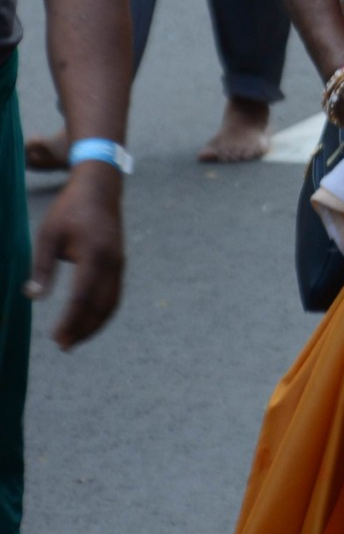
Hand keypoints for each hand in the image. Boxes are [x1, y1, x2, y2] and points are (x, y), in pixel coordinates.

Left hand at [25, 164, 123, 348]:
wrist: (99, 187)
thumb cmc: (70, 209)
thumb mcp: (49, 234)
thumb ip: (42, 266)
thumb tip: (34, 298)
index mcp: (94, 254)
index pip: (83, 298)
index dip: (70, 321)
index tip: (54, 338)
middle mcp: (112, 262)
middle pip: (101, 306)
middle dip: (83, 329)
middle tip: (63, 346)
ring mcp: (119, 263)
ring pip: (111, 303)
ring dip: (94, 324)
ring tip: (74, 340)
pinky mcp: (119, 263)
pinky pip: (114, 294)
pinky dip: (103, 312)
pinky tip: (88, 321)